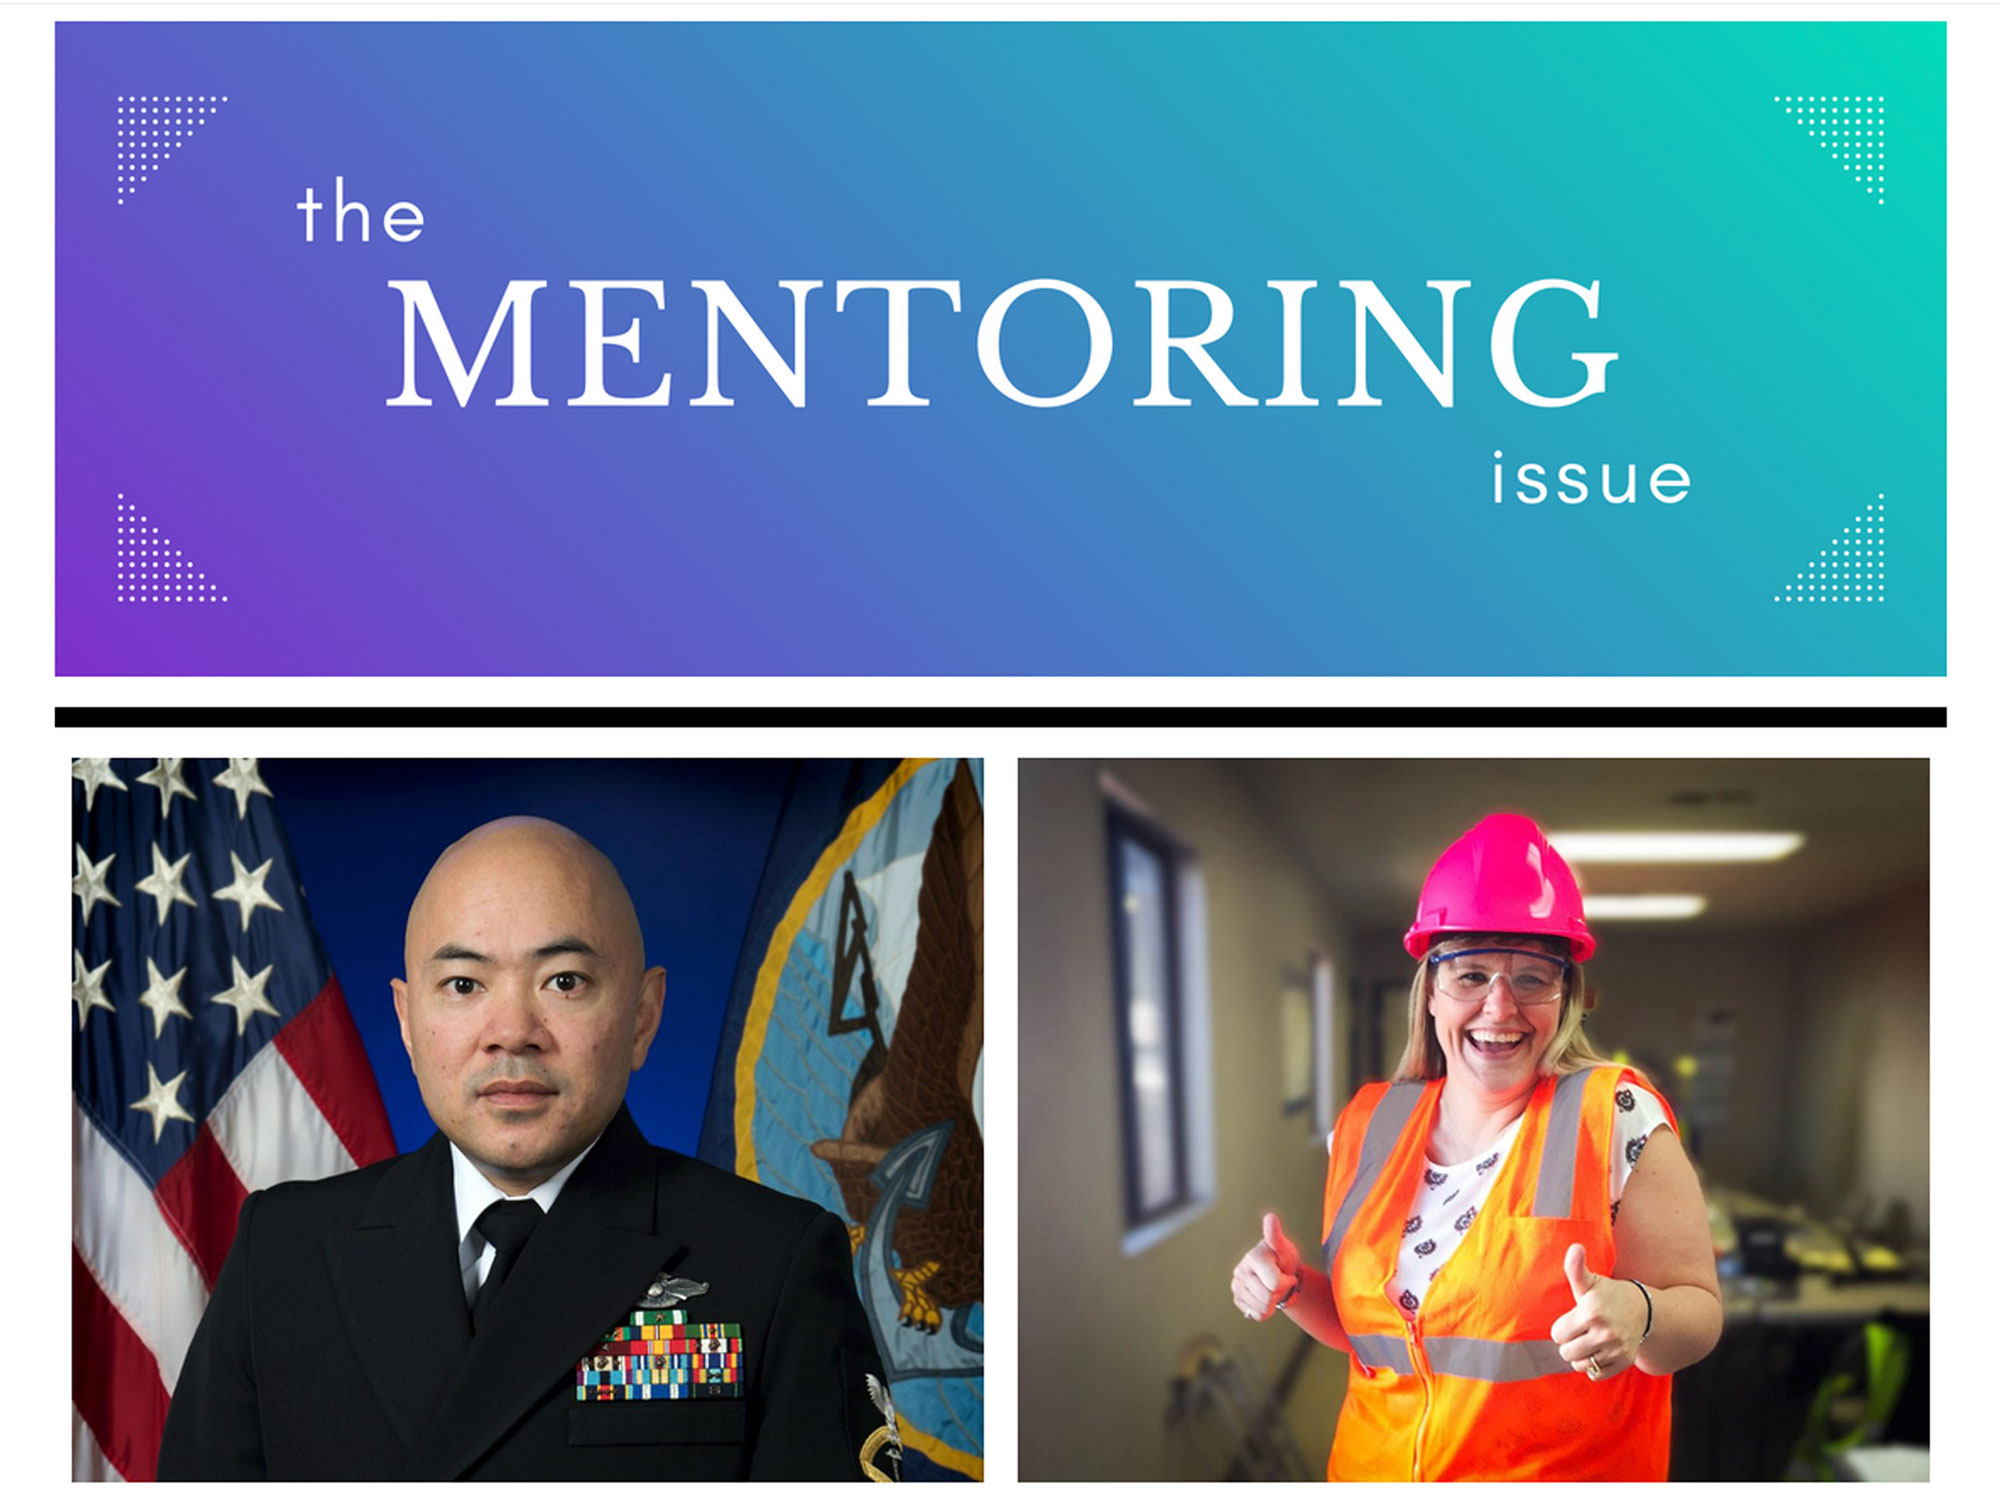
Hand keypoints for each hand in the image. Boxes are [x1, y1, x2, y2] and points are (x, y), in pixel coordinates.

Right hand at [1230, 1212, 1301, 1321]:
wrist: (1280, 1275)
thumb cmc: (1284, 1259)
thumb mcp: (1284, 1248)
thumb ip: (1276, 1236)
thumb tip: (1270, 1217)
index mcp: (1253, 1256)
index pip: (1274, 1283)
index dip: (1286, 1282)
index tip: (1287, 1274)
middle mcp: (1241, 1270)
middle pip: (1267, 1298)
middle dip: (1279, 1293)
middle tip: (1280, 1283)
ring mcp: (1237, 1285)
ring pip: (1262, 1308)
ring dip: (1273, 1303)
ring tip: (1273, 1289)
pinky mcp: (1237, 1299)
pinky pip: (1256, 1315)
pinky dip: (1265, 1311)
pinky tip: (1266, 1298)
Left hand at [1550, 1243, 1644, 1378]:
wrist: (1643, 1309)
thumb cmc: (1609, 1294)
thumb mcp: (1591, 1281)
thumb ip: (1576, 1268)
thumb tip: (1575, 1247)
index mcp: (1592, 1312)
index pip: (1557, 1334)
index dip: (1562, 1327)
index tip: (1573, 1319)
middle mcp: (1605, 1333)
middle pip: (1566, 1352)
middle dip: (1569, 1342)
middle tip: (1581, 1331)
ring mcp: (1616, 1350)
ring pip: (1579, 1364)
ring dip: (1580, 1355)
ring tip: (1588, 1341)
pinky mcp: (1624, 1362)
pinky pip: (1595, 1374)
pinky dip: (1593, 1366)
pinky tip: (1599, 1352)